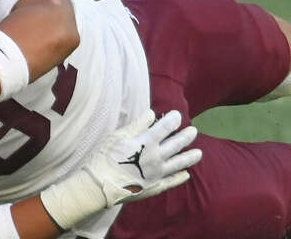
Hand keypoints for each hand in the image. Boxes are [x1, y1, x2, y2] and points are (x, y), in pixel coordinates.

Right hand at [40, 109, 201, 229]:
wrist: (101, 184)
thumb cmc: (105, 156)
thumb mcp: (118, 136)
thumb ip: (137, 125)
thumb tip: (151, 113)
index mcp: (146, 143)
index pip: (164, 128)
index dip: (172, 120)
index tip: (177, 115)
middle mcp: (156, 158)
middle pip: (176, 145)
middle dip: (185, 137)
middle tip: (194, 131)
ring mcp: (158, 174)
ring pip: (179, 163)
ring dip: (189, 157)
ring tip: (199, 153)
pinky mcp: (155, 187)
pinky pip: (172, 181)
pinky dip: (180, 177)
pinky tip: (186, 174)